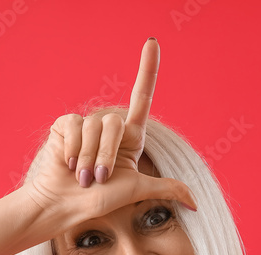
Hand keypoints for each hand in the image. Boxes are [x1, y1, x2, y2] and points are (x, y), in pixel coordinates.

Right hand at [21, 38, 197, 235]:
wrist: (64, 206)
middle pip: (115, 123)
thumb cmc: (99, 201)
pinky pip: (74, 126)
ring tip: (83, 177)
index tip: (152, 42)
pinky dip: (73, 150)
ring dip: (89, 158)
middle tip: (98, 179)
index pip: (142, 97)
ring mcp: (86, 126)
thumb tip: (197, 203)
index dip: (147, 69)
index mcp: (129, 138)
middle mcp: (108, 128)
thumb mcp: (138, 191)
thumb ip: (167, 189)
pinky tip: (69, 164)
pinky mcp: (66, 126)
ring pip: (94, 127)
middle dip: (107, 156)